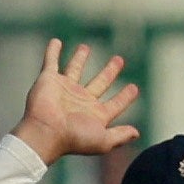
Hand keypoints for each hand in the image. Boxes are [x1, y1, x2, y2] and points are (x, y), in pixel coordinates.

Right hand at [10, 40, 140, 166]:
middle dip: (109, 72)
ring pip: (75, 69)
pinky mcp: (49, 80)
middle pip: (99, 82)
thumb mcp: (103, 141)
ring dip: (79, 58)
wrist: (46, 132)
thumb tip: (136, 133)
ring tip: (85, 47)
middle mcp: (81, 101)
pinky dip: (52, 52)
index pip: (115, 104)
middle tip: (119, 60)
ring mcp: (65, 89)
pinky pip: (51, 62)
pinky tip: (55, 42)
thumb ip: (120, 135)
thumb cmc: (74, 138)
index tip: (134, 88)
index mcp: (95, 114)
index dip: (125, 97)